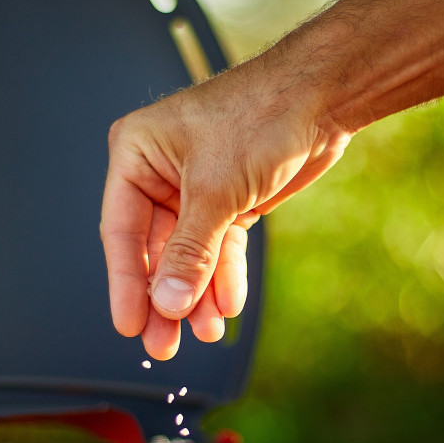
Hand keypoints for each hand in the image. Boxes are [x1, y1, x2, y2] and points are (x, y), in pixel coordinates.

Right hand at [100, 61, 350, 359]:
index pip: (121, 231)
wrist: (322, 98)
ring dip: (197, 295)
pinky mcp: (229, 201)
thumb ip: (189, 252)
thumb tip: (167, 302)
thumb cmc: (261, 114)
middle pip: (154, 250)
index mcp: (137, 153)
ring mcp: (195, 190)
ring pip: (189, 256)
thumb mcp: (216, 191)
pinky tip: (227, 306)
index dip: (126, 283)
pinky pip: (219, 249)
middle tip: (163, 344)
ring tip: (204, 332)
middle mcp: (160, 172)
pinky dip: (223, 277)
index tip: (129, 325)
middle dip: (164, 298)